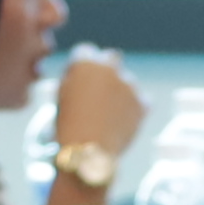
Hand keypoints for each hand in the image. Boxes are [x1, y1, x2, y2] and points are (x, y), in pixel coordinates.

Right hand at [50, 52, 146, 189]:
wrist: (88, 152)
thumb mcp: (61, 97)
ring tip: (108, 115)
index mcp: (84, 63)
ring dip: (120, 91)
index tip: (81, 79)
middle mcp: (109, 67)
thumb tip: (83, 77)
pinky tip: (121, 121)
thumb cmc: (68, 127)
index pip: (85, 52)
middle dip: (106, 70)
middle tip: (100, 90)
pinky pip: (140, 100)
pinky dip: (134, 108)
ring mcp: (128, 84)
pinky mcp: (142, 102)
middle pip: (110, 59)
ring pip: (126, 81)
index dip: (83, 66)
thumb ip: (74, 80)